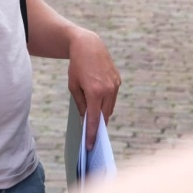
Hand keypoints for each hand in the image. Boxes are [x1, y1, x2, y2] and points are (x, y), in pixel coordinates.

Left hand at [67, 28, 121, 149]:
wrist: (89, 46)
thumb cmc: (77, 66)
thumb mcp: (73, 86)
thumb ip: (81, 104)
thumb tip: (86, 119)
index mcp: (94, 92)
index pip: (94, 119)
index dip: (92, 134)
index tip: (90, 146)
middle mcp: (108, 90)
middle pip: (104, 115)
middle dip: (98, 125)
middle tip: (92, 136)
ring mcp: (115, 85)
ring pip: (110, 107)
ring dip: (103, 114)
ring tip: (96, 122)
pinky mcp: (118, 80)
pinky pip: (113, 97)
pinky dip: (107, 102)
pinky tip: (100, 104)